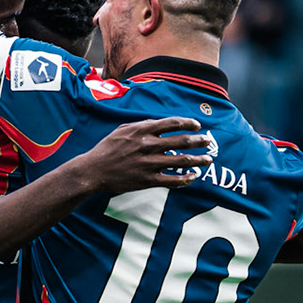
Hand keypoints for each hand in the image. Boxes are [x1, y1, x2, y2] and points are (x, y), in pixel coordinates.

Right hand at [75, 117, 211, 193]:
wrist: (93, 171)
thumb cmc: (107, 149)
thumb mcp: (123, 129)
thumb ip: (142, 125)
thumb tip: (158, 122)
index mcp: (142, 130)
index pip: (172, 123)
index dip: (188, 123)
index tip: (197, 125)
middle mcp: (148, 145)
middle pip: (181, 141)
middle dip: (198, 141)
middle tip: (209, 141)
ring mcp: (148, 163)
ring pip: (180, 161)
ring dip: (197, 160)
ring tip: (208, 160)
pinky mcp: (147, 180)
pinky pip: (171, 180)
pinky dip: (184, 179)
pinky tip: (193, 177)